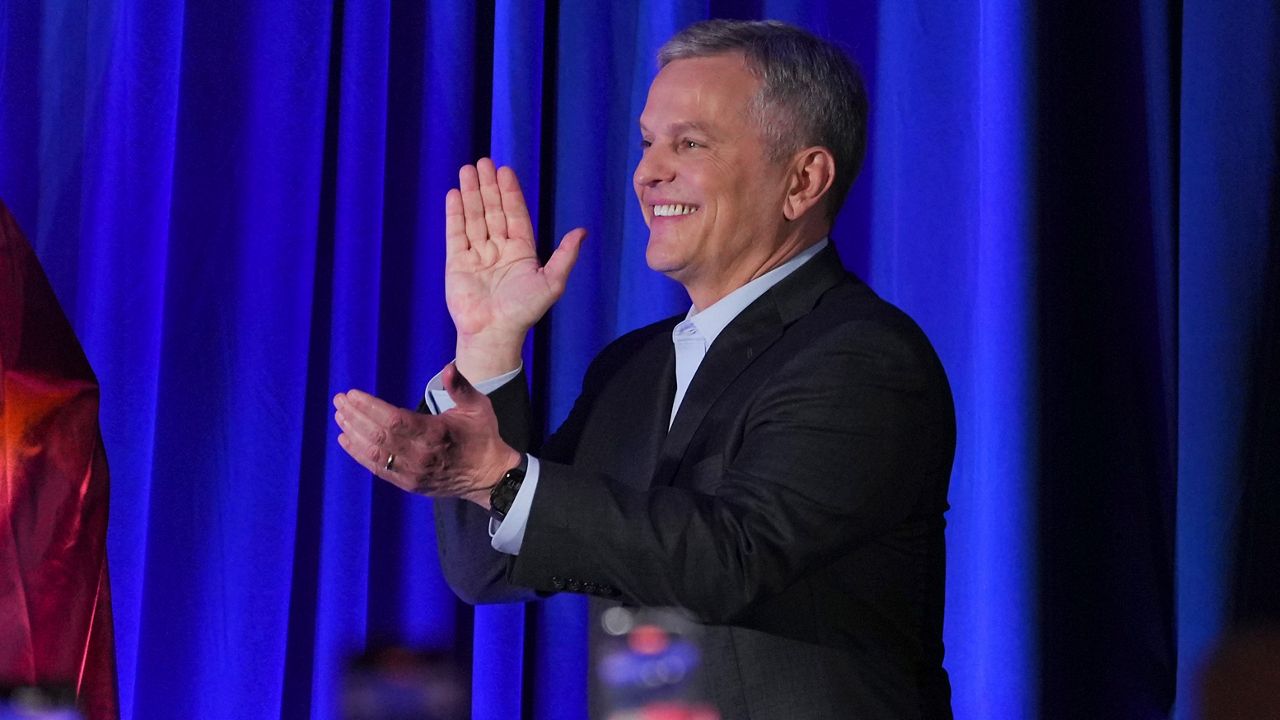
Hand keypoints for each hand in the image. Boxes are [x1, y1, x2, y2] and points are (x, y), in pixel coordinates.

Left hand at [333, 364, 521, 506]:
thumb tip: (448, 368)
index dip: (369, 407)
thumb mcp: (477, 408)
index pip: (393, 420)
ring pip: (374, 452)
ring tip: (339, 416)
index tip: (352, 394)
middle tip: (339, 400)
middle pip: (379, 435)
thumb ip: (461, 388)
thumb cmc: (482, 437)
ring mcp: (412, 473)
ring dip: (353, 433)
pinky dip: (359, 454)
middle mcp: (420, 456)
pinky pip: (378, 469)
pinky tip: (346, 440)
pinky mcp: (408, 483)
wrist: (489, 476)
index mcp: (435, 434)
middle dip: (355, 416)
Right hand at [445, 158, 584, 378]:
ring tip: (467, 170)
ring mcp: (477, 254)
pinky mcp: (457, 262)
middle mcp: (499, 248)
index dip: (510, 193)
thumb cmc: (524, 312)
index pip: (515, 214)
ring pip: (474, 217)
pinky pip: (455, 233)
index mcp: (521, 251)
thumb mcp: (551, 282)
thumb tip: (582, 231)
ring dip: (471, 193)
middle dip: (488, 186)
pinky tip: (455, 194)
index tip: (505, 170)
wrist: (493, 333)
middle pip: (493, 210)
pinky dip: (455, 213)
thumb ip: (565, 255)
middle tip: (484, 161)